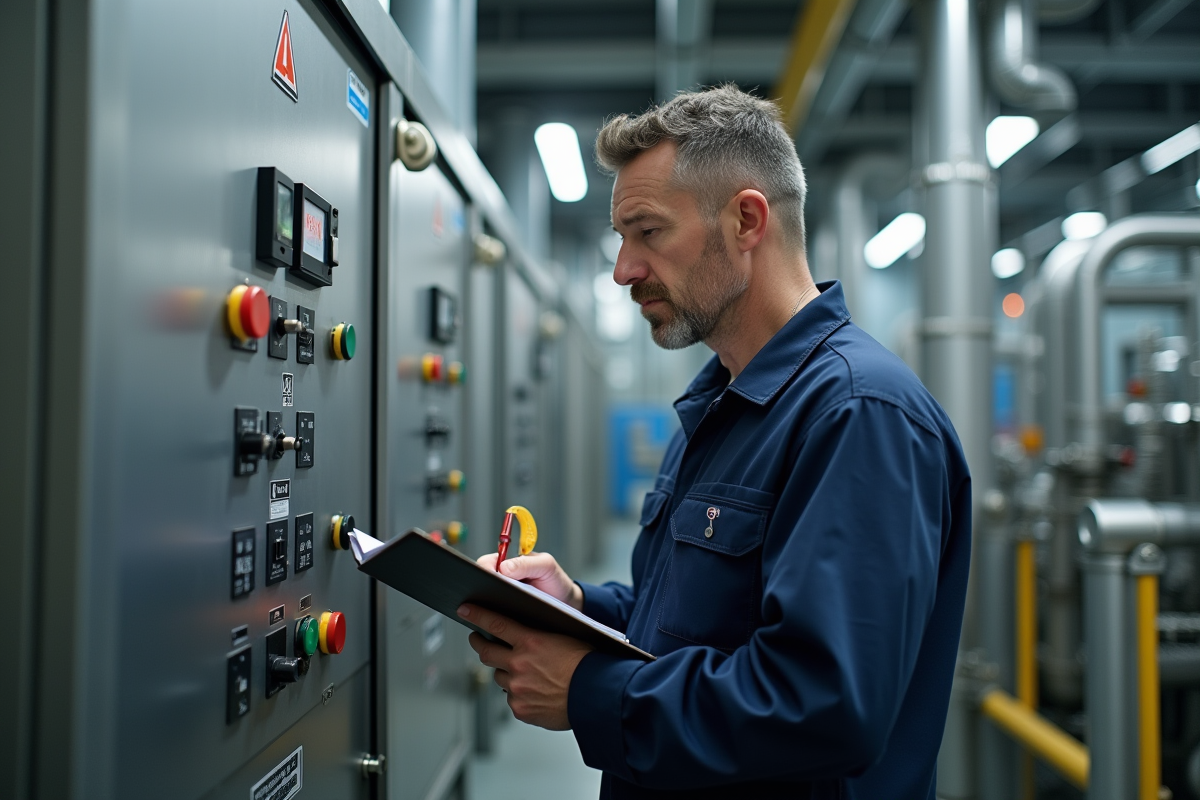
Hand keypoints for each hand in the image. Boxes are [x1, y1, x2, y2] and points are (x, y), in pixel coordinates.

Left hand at [460, 604, 592, 730]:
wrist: (597, 696)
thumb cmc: (587, 664)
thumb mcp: (564, 638)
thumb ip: (538, 637)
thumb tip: (522, 635)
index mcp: (531, 642)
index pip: (495, 624)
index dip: (477, 615)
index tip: (465, 610)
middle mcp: (518, 664)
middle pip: (487, 652)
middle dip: (479, 644)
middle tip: (477, 640)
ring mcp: (517, 688)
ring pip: (499, 677)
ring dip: (506, 672)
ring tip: (521, 672)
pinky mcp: (520, 708)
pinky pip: (512, 699)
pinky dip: (519, 695)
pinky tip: (535, 692)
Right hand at [476, 551, 583, 609]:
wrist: (566, 602)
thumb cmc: (555, 580)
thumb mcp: (546, 566)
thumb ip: (527, 563)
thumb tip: (503, 568)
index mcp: (508, 562)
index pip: (487, 562)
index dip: (484, 569)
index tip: (489, 578)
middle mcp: (502, 578)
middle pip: (481, 581)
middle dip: (480, 588)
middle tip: (487, 597)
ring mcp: (502, 595)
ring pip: (485, 599)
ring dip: (485, 604)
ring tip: (490, 610)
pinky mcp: (504, 611)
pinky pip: (494, 613)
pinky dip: (493, 616)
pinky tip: (498, 621)